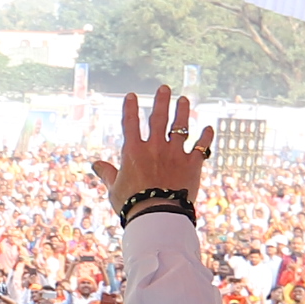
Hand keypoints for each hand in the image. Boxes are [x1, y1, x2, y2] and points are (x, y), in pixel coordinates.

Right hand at [89, 86, 210, 212]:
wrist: (158, 215)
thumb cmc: (132, 204)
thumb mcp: (114, 188)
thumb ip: (107, 173)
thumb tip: (95, 165)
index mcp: (133, 151)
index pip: (130, 123)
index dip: (130, 107)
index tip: (132, 95)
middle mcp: (155, 147)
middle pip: (159, 118)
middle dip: (162, 101)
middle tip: (165, 88)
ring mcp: (175, 154)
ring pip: (181, 127)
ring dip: (183, 111)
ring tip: (184, 100)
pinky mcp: (192, 164)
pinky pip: (201, 147)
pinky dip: (205, 137)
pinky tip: (208, 128)